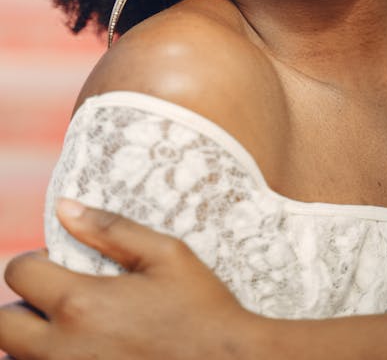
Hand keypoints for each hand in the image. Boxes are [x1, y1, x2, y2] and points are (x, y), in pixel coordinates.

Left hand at [0, 200, 253, 359]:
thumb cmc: (201, 308)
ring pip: (17, 358)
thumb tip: (64, 207)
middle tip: (55, 299)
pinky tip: (83, 350)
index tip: (55, 264)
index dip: (33, 262)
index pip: (18, 274)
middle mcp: (64, 349)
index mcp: (82, 303)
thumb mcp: (165, 254)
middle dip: (21, 304)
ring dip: (32, 339)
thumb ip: (111, 229)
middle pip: (3, 325)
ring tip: (71, 328)